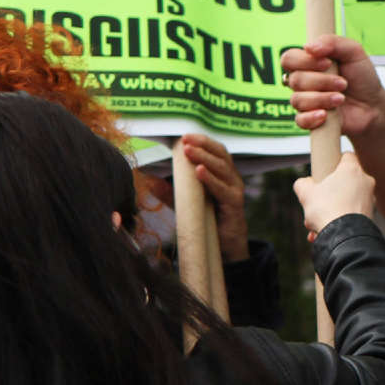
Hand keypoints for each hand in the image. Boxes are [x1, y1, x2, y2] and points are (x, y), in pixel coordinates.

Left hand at [181, 133, 249, 261]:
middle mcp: (232, 178)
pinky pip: (223, 188)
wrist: (227, 248)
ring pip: (222, 168)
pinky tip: (199, 171)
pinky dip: (210, 179)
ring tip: (189, 152)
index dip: (203, 141)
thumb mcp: (188, 204)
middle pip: (221, 154)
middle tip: (186, 139)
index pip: (216, 151)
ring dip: (204, 158)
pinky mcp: (235, 204)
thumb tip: (149, 181)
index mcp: (223, 174)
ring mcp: (235, 190)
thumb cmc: (209, 221)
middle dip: (203, 145)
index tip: (185, 136)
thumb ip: (172, 193)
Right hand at [285, 35, 384, 137]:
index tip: (327, 63)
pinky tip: (326, 115)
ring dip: (322, 98)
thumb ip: (332, 42)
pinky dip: (312, 117)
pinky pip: (299, 120)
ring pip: (297, 100)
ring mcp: (305, 101)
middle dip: (321, 81)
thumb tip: (308, 46)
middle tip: (343, 83)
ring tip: (341, 99)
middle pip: (294, 80)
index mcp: (309, 63)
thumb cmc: (362, 77)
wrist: (374, 104)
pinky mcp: (309, 120)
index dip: (303, 61)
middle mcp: (303, 82)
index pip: (289, 59)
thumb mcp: (354, 52)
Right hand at [292, 150, 374, 235]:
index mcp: (352, 170)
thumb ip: (303, 184)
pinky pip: (352, 215)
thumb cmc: (326, 209)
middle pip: (345, 182)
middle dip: (328, 194)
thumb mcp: (306, 193)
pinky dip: (339, 222)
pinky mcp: (371, 215)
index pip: (347, 156)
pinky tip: (324, 233)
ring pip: (347, 201)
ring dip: (331, 211)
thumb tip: (304, 183)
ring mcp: (370, 199)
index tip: (326, 172)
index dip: (335, 162)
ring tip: (316, 225)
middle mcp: (365, 182)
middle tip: (316, 205)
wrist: (345, 236)